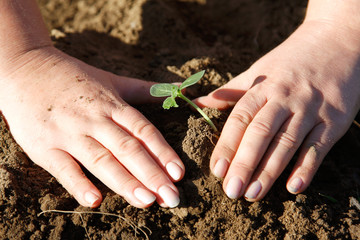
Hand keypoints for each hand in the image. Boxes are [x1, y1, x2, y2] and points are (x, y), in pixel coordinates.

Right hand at [0, 47, 184, 207]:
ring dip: (125, 182)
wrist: (26, 69)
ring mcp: (69, 133)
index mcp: (113, 105)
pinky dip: (78, 184)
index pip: (143, 131)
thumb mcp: (113, 81)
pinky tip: (94, 201)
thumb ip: (146, 89)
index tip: (179, 173)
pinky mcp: (45, 146)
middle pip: (128, 149)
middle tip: (171, 197)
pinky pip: (63, 168)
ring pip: (101, 160)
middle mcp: (94, 120)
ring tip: (146, 201)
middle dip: (152, 175)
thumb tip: (181, 88)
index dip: (162, 152)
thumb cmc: (75, 78)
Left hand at [195, 21, 359, 200]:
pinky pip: (318, 147)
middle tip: (231, 190)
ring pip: (287, 143)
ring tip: (253, 194)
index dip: (227, 144)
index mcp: (263, 87)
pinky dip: (306, 167)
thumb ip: (231, 89)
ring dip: (269, 171)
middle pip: (261, 133)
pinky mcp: (335, 120)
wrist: (337, 41)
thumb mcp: (259, 69)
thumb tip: (200, 102)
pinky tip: (293, 187)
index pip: (241, 118)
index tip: (216, 169)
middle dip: (244, 163)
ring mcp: (311, 109)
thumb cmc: (291, 60)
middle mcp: (285, 98)